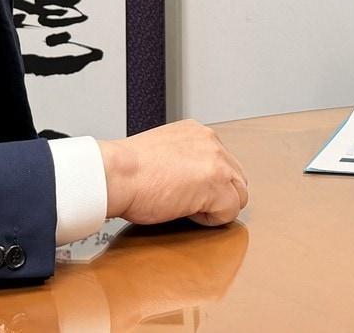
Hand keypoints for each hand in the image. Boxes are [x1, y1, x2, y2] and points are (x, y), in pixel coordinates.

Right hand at [98, 120, 247, 226]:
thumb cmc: (126, 169)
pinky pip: (229, 212)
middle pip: (236, 178)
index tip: (191, 191)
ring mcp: (217, 162)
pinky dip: (211, 220)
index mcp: (197, 133)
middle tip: (190, 204)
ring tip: (187, 208)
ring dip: (217, 207)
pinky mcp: (216, 184)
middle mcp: (211, 142)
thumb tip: (191, 180)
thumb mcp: (162, 152)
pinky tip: (187, 213)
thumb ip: (184, 160)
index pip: (223, 163)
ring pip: (238, 195)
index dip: (208, 184)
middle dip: (219, 195)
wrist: (116, 174)